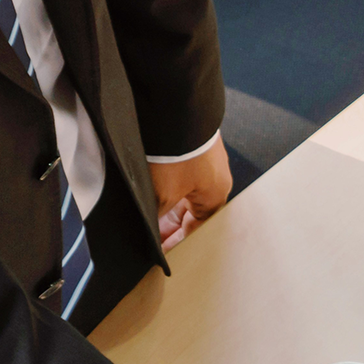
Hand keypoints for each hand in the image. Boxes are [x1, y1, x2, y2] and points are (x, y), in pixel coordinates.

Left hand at [148, 133, 231, 251]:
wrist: (178, 111)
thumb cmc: (178, 154)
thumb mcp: (164, 195)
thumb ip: (158, 218)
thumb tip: (150, 232)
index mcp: (217, 196)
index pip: (198, 230)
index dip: (178, 243)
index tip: (160, 252)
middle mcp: (216, 180)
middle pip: (192, 212)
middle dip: (170, 224)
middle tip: (149, 234)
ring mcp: (207, 161)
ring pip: (185, 193)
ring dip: (167, 204)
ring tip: (146, 211)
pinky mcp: (195, 147)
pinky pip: (182, 175)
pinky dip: (167, 185)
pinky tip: (150, 187)